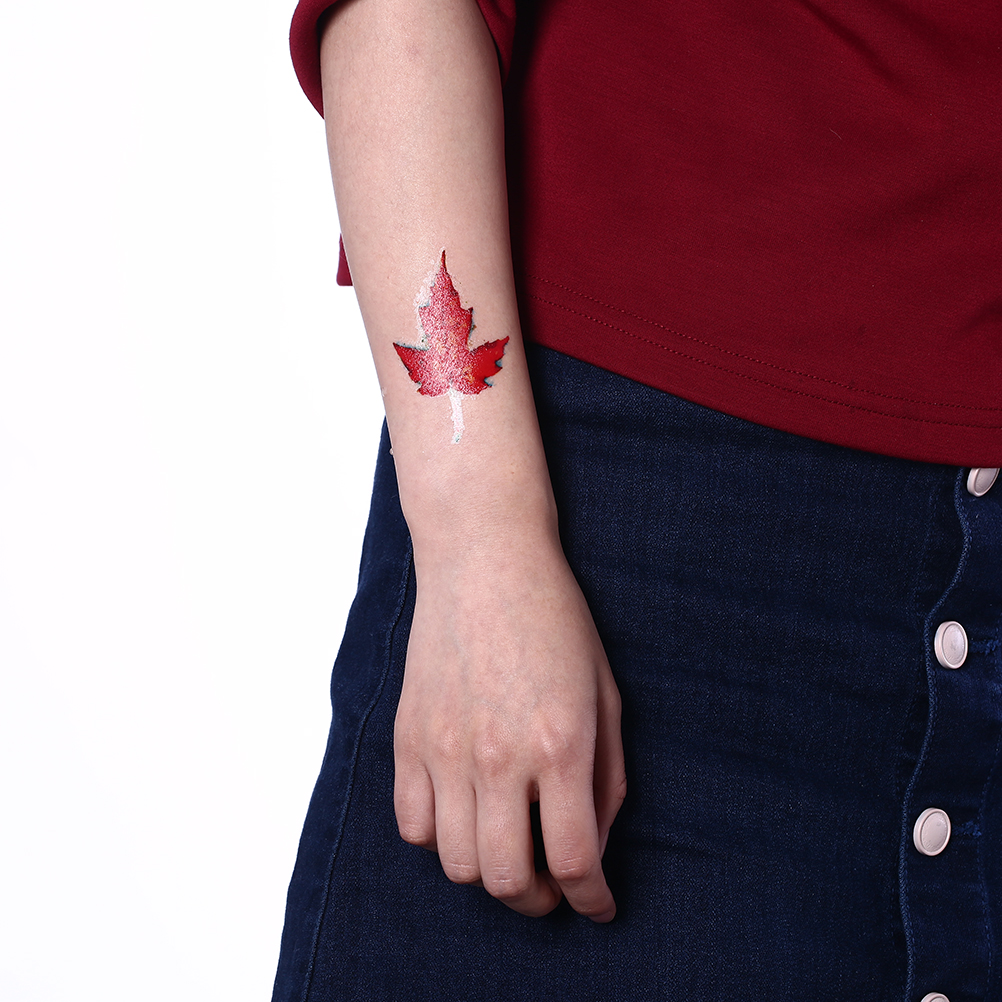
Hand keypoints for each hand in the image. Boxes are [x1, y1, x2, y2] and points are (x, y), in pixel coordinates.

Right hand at [393, 534, 625, 920]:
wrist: (484, 560)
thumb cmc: (555, 619)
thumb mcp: (606, 694)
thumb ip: (606, 778)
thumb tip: (591, 845)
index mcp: (559, 744)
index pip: (574, 860)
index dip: (592, 899)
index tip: (598, 904)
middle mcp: (497, 756)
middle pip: (509, 880)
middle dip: (542, 900)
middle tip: (555, 883)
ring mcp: (444, 749)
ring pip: (457, 864)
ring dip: (490, 873)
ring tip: (510, 847)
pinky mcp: (407, 737)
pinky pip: (413, 825)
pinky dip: (440, 838)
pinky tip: (465, 812)